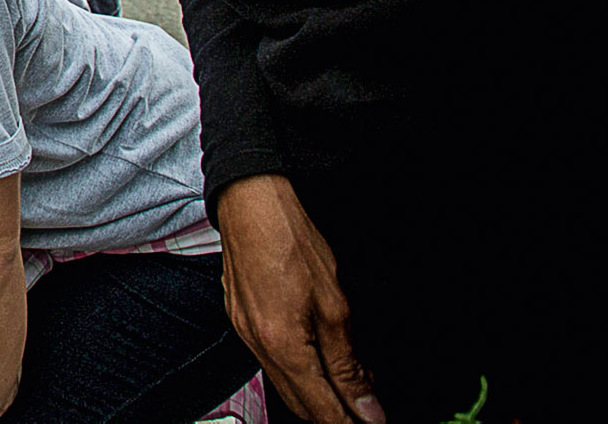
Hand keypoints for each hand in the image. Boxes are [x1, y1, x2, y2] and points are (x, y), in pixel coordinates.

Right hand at [217, 174, 383, 423]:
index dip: (351, 423)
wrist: (251, 205)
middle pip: (299, 405)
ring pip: (284, 385)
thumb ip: (348, 363)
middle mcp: (257, 346)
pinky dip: (298, 370)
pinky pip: (271, 361)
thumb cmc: (292, 243)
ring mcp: (244, 334)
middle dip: (334, 415)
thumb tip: (365, 406)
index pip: (321, 408)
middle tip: (367, 412)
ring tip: (352, 385)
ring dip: (318, 394)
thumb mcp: (334, 307)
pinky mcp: (240, 320)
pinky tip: (320, 358)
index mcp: (282, 346)